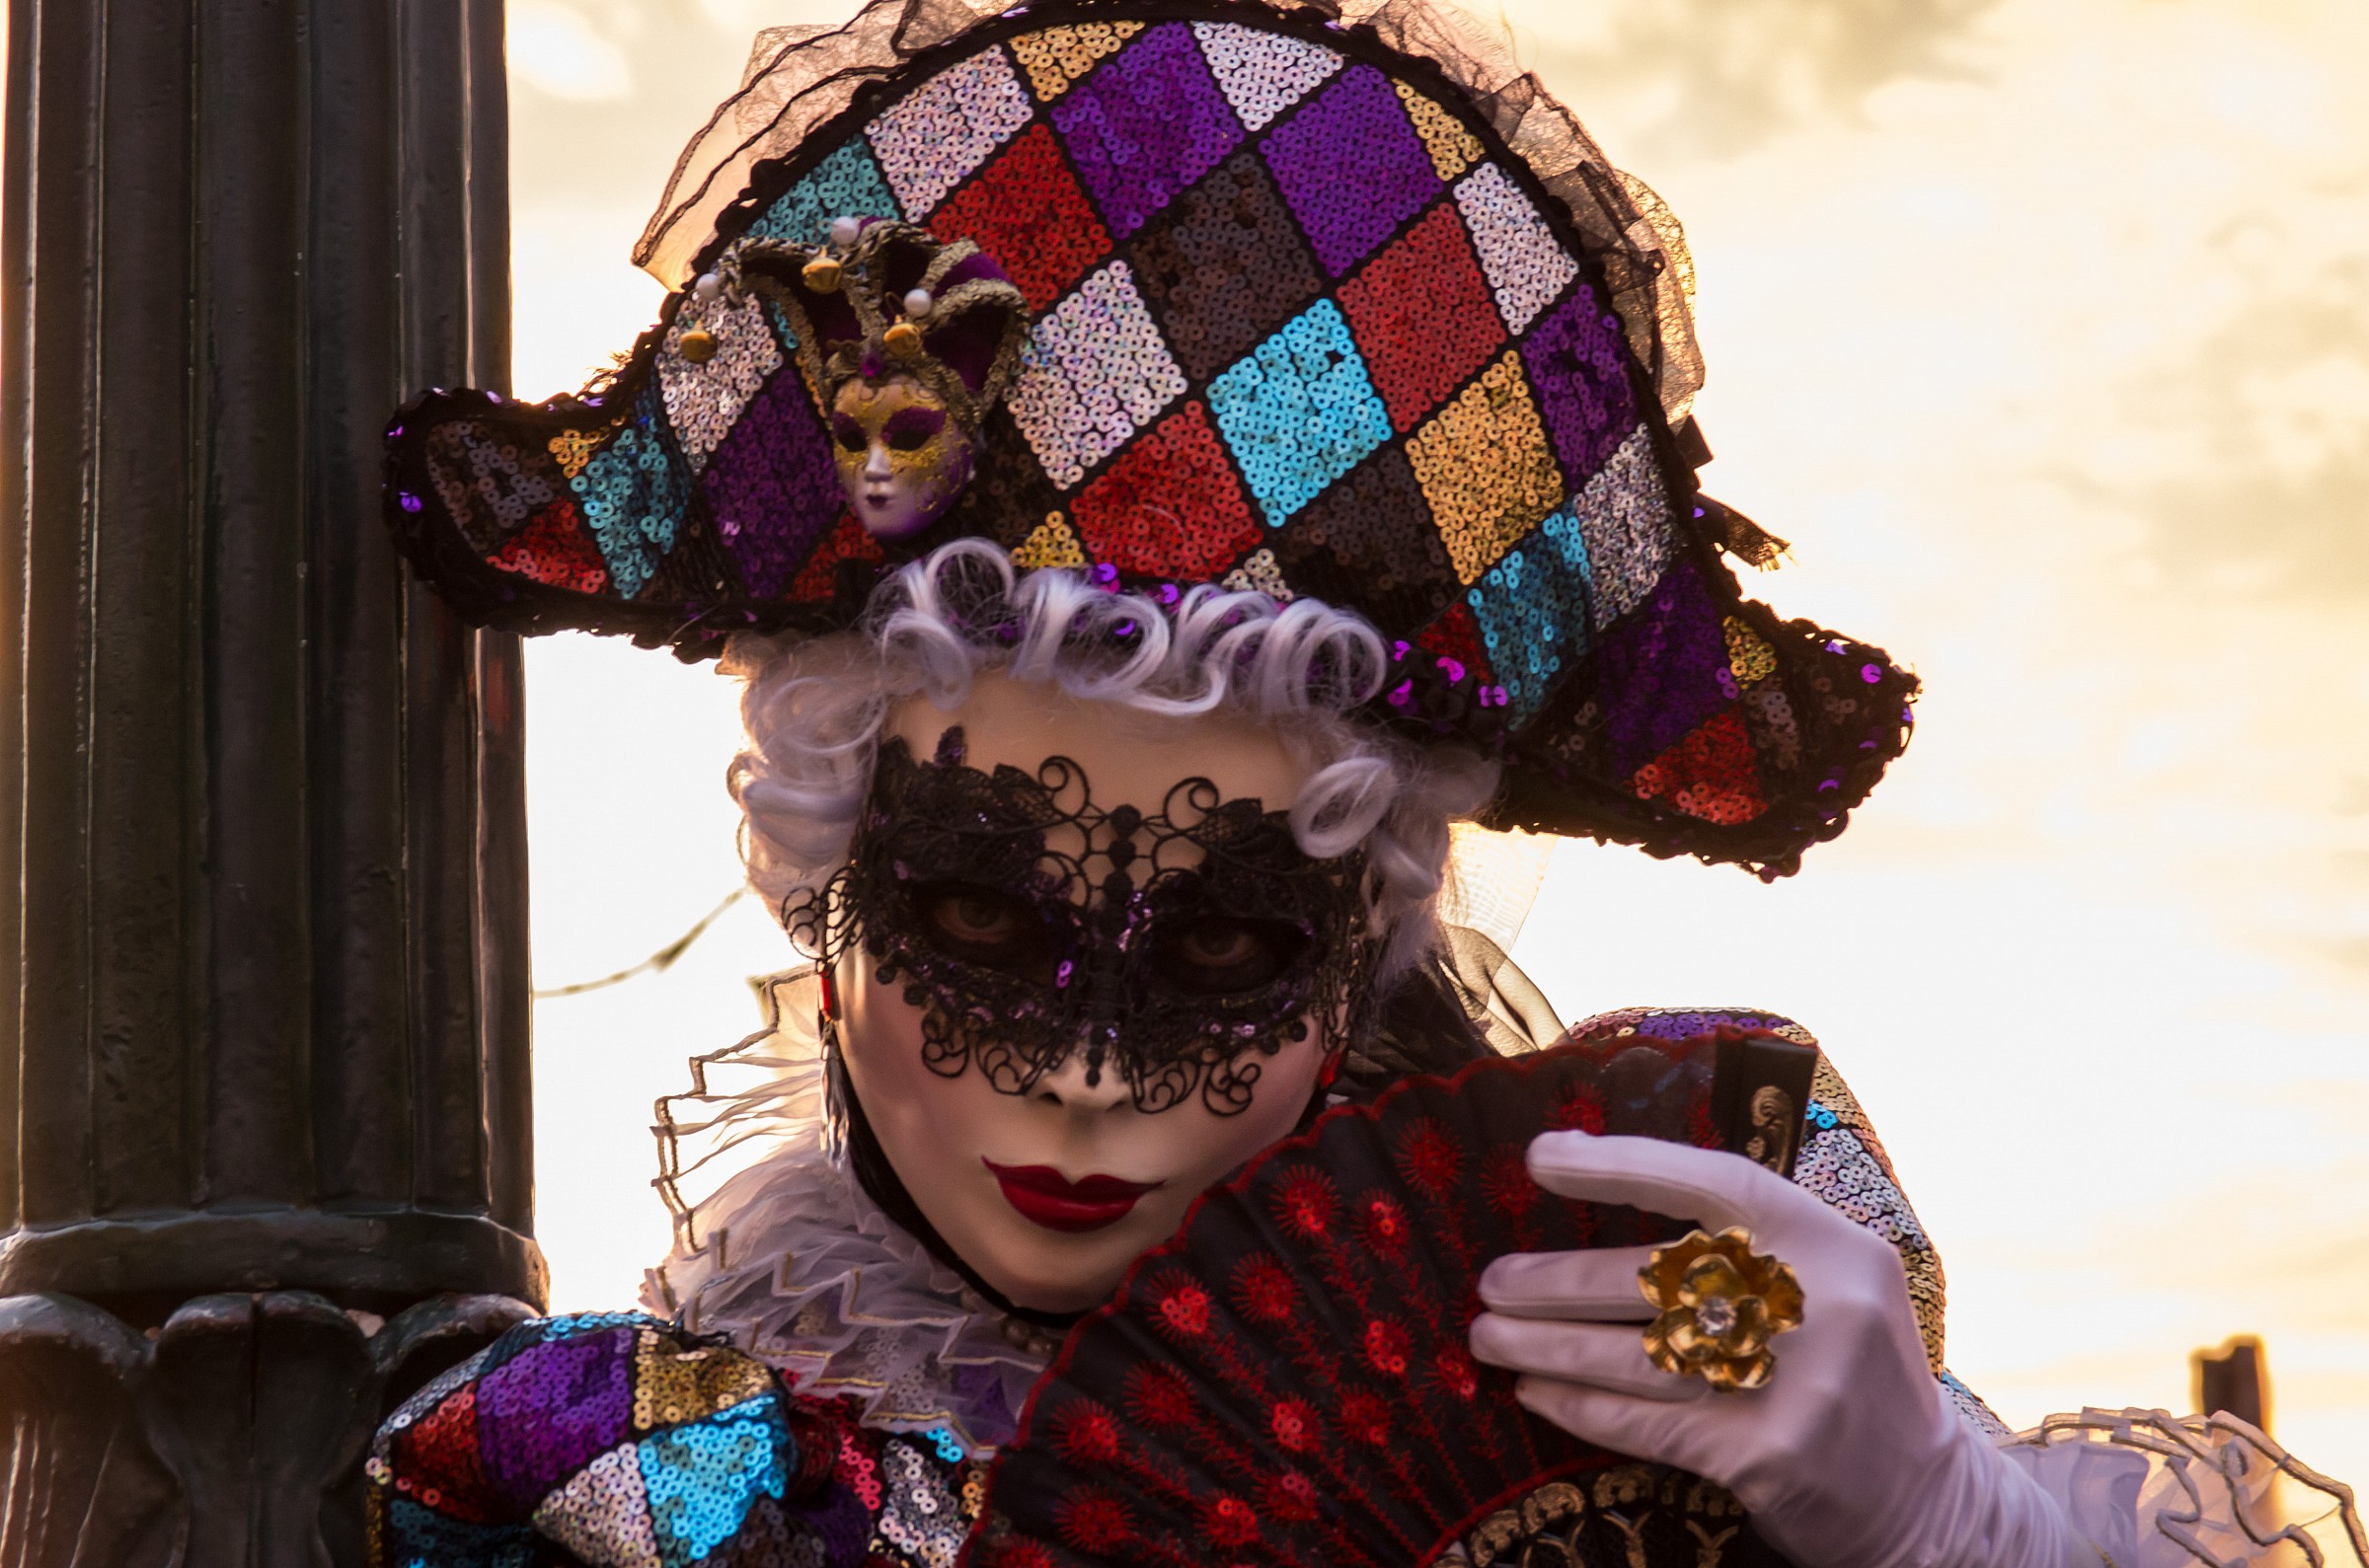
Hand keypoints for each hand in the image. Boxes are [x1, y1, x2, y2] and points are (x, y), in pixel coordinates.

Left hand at [1468, 1134, 2084, 1567]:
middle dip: (1559, 1280)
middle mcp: (1816, 1305)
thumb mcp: (1833, 1283)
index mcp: (1831, 1243)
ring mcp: (1793, 1385)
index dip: (1620, 1165)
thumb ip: (1750, 1244)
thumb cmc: (1853, 1373)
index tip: (1540, 1158)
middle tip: (1492, 1280)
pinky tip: (1536, 1391)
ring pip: (1637, 1353)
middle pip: (1658, 1277)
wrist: (1929, 1500)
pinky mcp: (1764, 1455)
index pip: (1712, 1182)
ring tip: (1489, 1334)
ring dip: (1548, 1344)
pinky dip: (1580, 1406)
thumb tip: (1609, 1194)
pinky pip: (1645, 1421)